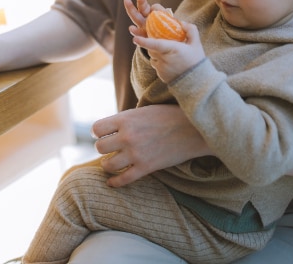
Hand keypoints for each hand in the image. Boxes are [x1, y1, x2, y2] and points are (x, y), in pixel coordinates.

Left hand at [91, 104, 210, 186]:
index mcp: (126, 118)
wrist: (195, 129)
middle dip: (103, 148)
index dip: (98, 132)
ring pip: (108, 165)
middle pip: (99, 147)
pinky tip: (112, 182)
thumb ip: (127, 119)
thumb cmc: (171, 115)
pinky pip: (123, 180)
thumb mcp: (145, 110)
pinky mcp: (147, 167)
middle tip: (110, 148)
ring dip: (108, 164)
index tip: (102, 134)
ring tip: (112, 163)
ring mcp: (136, 153)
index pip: (96, 128)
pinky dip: (115, 183)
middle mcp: (127, 136)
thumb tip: (112, 126)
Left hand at [124, 0, 203, 82]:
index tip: (135, 38)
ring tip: (171, 55)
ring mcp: (161, 68)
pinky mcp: (160, 74)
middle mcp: (165, 59)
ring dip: (157, 52)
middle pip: (152, 48)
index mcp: (173, 49)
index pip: (155, 44)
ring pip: (153, 56)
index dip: (144, 41)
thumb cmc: (196, 61)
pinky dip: (160, 61)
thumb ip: (190, 30)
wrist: (196, 83)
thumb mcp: (196, 44)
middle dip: (155, 43)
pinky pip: (155, 64)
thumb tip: (181, 22)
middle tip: (165, 42)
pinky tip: (171, 63)